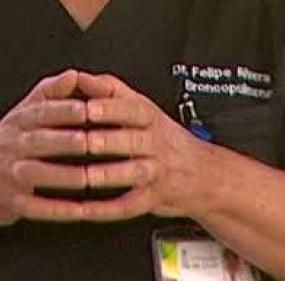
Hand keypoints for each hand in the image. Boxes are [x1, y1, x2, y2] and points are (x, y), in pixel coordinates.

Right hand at [0, 69, 95, 224]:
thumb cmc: (5, 144)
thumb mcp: (21, 113)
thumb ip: (49, 93)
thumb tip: (74, 75)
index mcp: (19, 122)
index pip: (41, 111)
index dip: (64, 109)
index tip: (88, 107)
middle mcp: (13, 146)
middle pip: (40, 141)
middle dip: (65, 141)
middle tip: (92, 141)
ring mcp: (9, 174)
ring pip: (37, 173)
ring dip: (64, 176)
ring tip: (90, 178)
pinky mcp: (10, 201)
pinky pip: (35, 207)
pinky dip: (56, 210)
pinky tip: (79, 212)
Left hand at [67, 71, 215, 220]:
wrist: (205, 174)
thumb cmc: (164, 137)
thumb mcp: (143, 106)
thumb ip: (111, 90)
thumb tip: (79, 75)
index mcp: (150, 117)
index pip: (132, 109)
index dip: (111, 108)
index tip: (88, 107)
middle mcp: (155, 142)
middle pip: (133, 139)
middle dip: (110, 140)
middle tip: (87, 141)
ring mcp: (156, 170)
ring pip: (135, 172)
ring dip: (111, 174)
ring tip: (89, 176)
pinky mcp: (154, 197)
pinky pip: (132, 205)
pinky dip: (109, 209)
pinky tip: (88, 210)